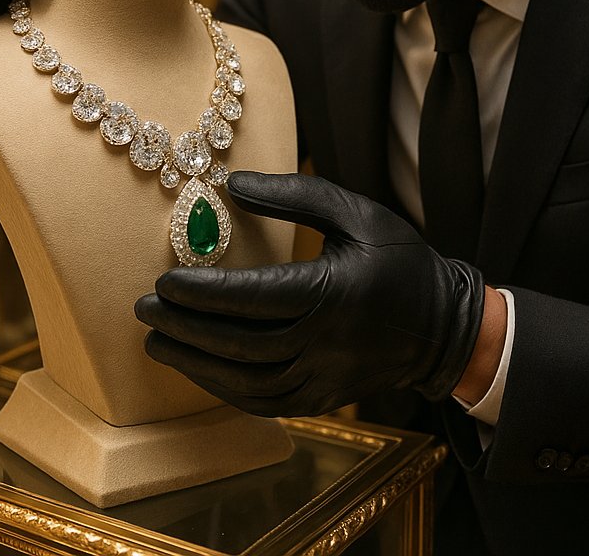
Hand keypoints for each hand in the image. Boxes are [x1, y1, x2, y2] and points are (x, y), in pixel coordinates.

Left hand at [134, 171, 485, 416]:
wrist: (444, 325)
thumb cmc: (399, 258)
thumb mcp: (356, 212)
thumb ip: (295, 196)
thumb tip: (233, 186)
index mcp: (334, 293)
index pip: (254, 298)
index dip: (204, 293)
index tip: (163, 282)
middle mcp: (326, 342)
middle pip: (241, 345)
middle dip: (185, 329)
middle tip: (143, 312)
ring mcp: (325, 378)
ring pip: (247, 382)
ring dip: (196, 365)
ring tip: (157, 344)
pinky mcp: (324, 398)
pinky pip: (265, 403)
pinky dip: (225, 390)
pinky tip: (200, 370)